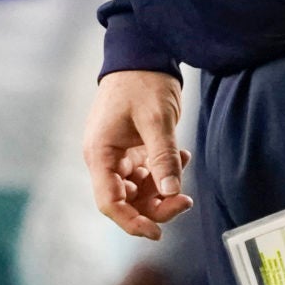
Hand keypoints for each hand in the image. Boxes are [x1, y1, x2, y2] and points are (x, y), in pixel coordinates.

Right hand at [83, 70, 190, 239]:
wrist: (143, 52)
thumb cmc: (142, 81)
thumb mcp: (156, 120)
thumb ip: (163, 157)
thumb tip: (172, 193)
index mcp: (100, 153)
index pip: (109, 202)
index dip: (131, 222)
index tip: (157, 232)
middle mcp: (104, 158)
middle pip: (126, 200)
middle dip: (155, 205)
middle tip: (184, 200)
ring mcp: (118, 154)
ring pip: (138, 189)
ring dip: (162, 188)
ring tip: (183, 164)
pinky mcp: (131, 148)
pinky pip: (147, 172)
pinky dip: (164, 171)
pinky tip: (181, 155)